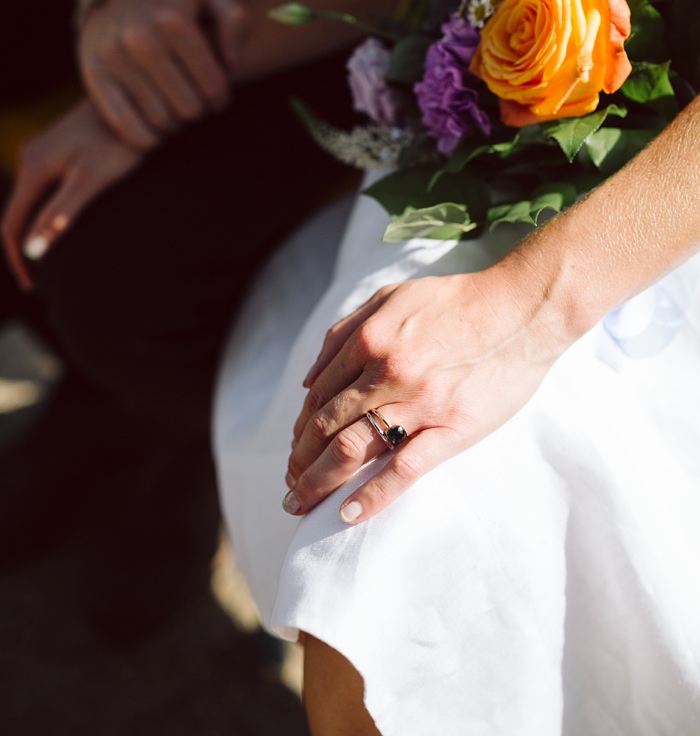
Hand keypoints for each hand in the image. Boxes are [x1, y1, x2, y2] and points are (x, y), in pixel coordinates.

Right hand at [0, 99, 144, 288]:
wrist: (137, 95)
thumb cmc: (120, 140)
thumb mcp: (92, 180)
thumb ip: (59, 215)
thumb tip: (30, 252)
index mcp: (32, 168)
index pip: (11, 224)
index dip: (18, 260)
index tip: (33, 287)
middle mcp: (29, 157)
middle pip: (17, 212)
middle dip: (25, 248)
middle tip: (43, 282)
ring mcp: (41, 150)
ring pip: (29, 200)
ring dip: (36, 229)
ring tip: (54, 260)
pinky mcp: (55, 147)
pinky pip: (42, 188)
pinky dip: (46, 212)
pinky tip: (64, 224)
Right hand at [78, 0, 247, 148]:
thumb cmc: (170, 1)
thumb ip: (236, 20)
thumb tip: (230, 62)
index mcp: (174, 19)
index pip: (211, 82)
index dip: (220, 98)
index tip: (217, 99)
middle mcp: (142, 37)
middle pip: (187, 106)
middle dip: (197, 111)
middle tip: (195, 106)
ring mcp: (114, 57)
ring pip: (159, 118)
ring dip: (173, 125)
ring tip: (175, 114)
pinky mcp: (94, 74)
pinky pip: (123, 122)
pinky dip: (143, 138)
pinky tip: (153, 135)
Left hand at [283, 264, 575, 523]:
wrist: (523, 308)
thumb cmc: (455, 302)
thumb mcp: (388, 299)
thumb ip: (344, 334)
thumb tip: (311, 379)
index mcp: (368, 342)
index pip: (318, 397)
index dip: (300, 429)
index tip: (294, 450)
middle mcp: (385, 373)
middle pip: (326, 426)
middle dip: (300, 461)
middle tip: (290, 486)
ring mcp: (419, 403)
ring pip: (353, 448)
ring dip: (320, 479)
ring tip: (304, 502)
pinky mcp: (454, 428)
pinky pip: (405, 469)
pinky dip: (373, 494)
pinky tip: (349, 514)